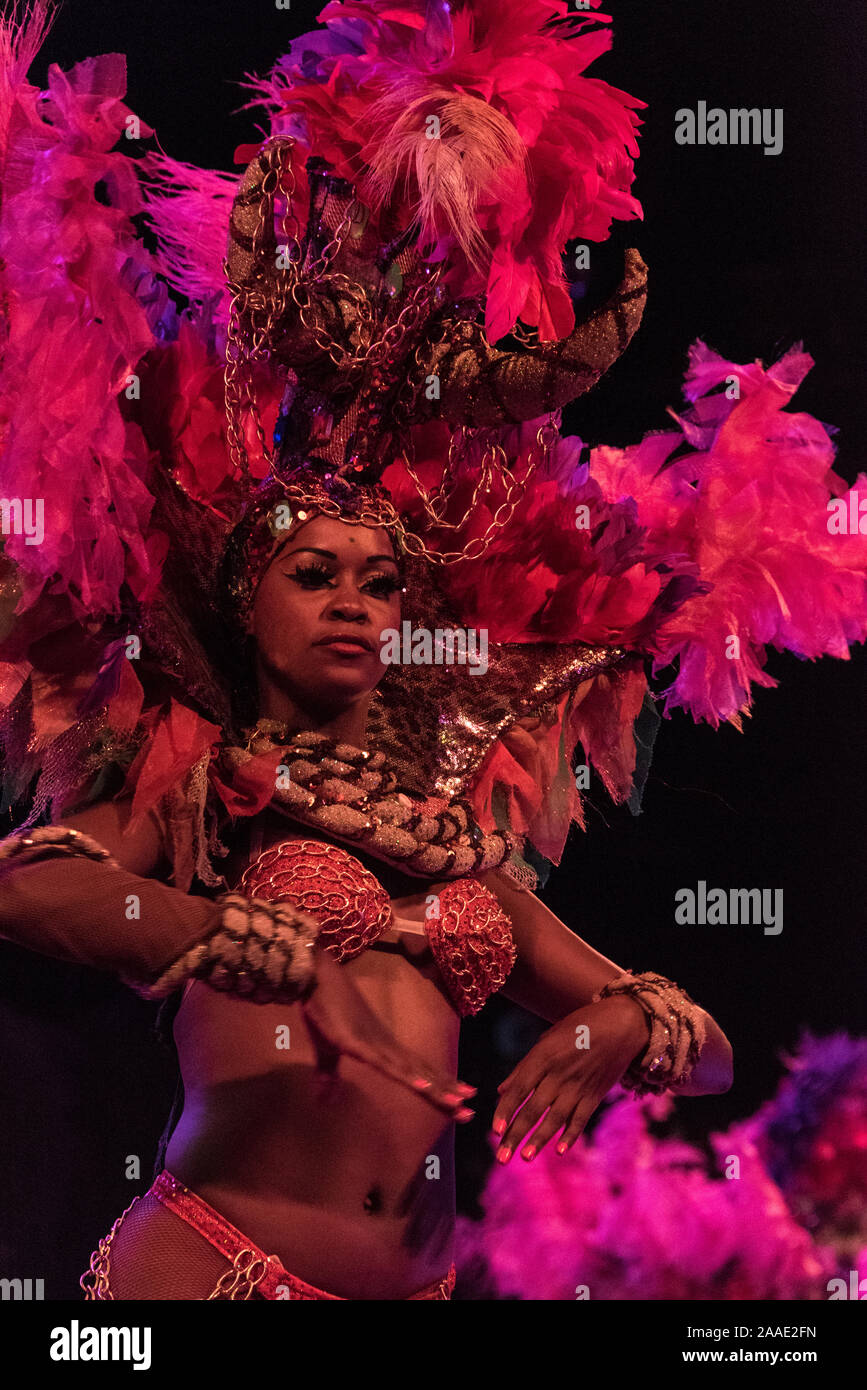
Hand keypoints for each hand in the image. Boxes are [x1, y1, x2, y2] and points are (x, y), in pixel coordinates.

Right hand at [301, 944, 475, 1121]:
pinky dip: (406, 1074)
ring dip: (435, 1087)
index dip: (439, 1089)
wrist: (316, 977)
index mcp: (384, 1050)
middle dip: (446, 1093)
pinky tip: (422, 1084)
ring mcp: (376, 1044)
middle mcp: (388, 1047)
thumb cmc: (324, 1009)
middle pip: (422, 1074)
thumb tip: (323, 1100)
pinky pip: (385, 1064)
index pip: (418, 1073)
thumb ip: (328, 1074)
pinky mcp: (359, 1043)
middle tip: (471, 1112)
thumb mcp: (327, 1048)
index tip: (462, 1104)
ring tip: (459, 1102)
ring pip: (412, 1071)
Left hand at [491, 996, 648, 1162]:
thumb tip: (502, 1091)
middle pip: (533, 1109)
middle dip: (515, 1134)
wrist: (622, 1024)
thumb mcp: (547, 1038)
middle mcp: (558, 1074)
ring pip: (555, 1119)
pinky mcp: (595, 1095)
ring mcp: (578, 1086)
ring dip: (538, 1140)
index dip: (505, 1111)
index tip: (494, 1130)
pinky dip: (570, 1135)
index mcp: (543, 1057)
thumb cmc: (579, 1027)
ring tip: (525, 1157)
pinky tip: (559, 1151)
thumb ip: (524, 1067)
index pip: (519, 1089)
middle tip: (502, 1157)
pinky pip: (580, 1119)